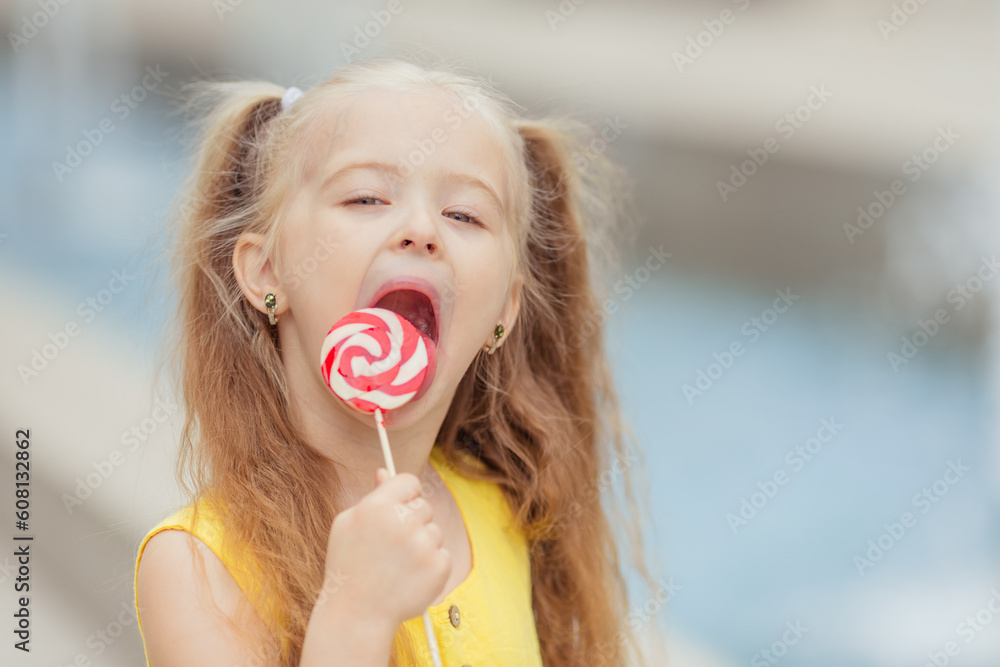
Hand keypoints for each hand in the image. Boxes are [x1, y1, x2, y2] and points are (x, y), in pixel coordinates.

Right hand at [318, 468, 451, 627]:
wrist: (357, 615)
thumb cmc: (348, 567)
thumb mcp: (348, 525)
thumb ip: (372, 496)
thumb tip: (385, 471)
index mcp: (377, 506)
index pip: (408, 481)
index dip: (405, 493)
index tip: (401, 506)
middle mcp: (402, 522)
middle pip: (424, 506)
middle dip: (413, 522)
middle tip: (393, 546)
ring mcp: (423, 545)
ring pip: (435, 531)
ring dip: (422, 545)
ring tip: (399, 565)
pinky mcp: (439, 566)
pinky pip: (443, 554)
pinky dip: (430, 566)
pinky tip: (409, 578)